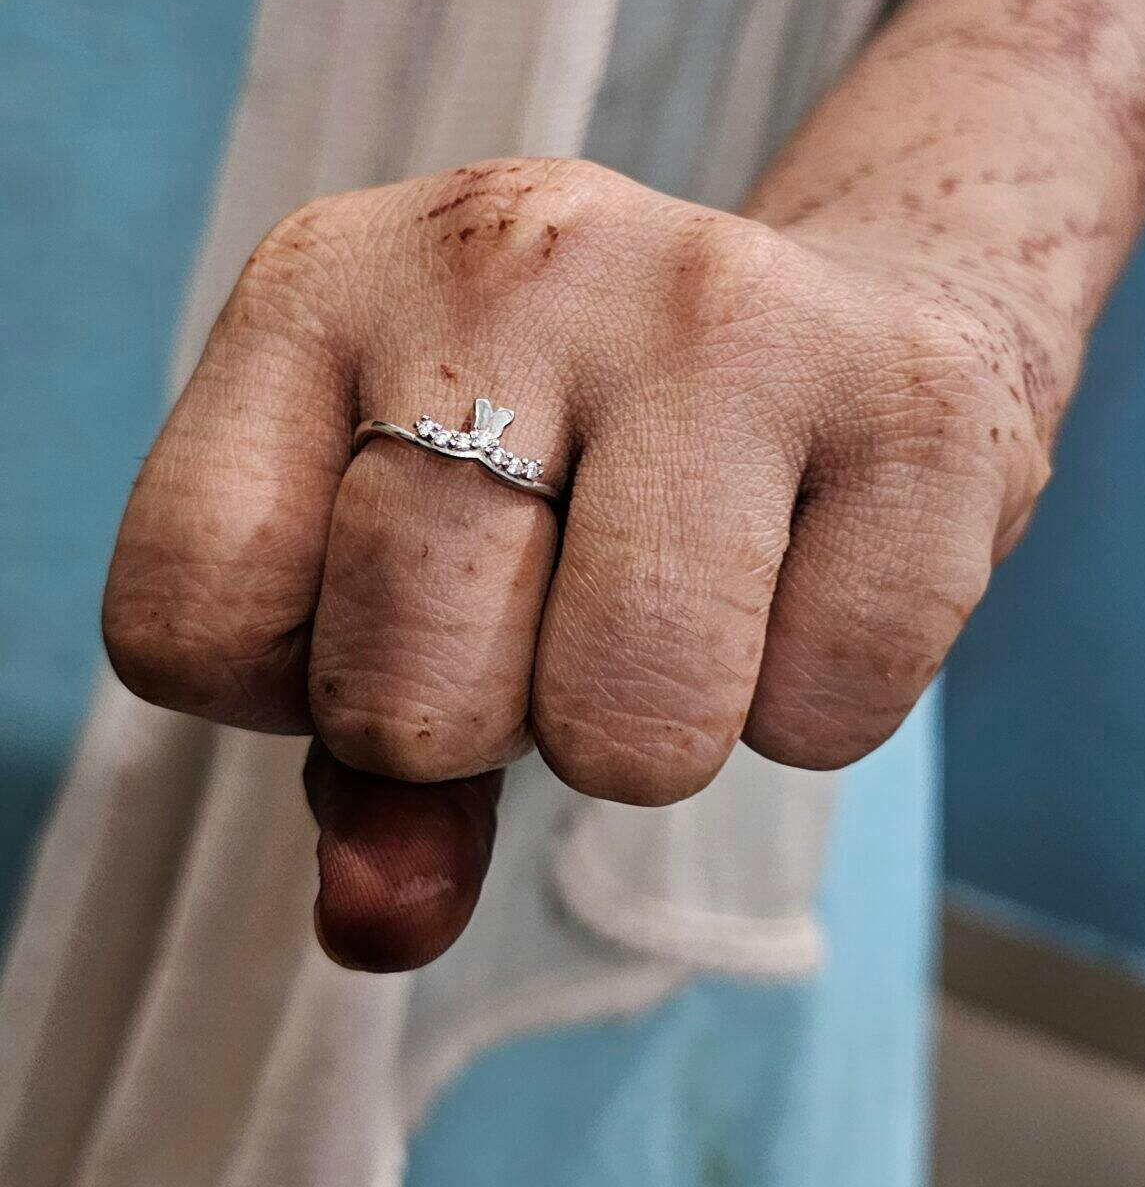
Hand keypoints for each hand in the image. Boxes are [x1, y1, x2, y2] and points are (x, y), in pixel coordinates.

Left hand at [102, 155, 1057, 968]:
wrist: (861, 323)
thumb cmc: (591, 484)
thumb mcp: (414, 585)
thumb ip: (364, 777)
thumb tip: (380, 927)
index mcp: (318, 288)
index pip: (188, 612)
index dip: (282, 689)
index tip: (381, 614)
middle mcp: (502, 259)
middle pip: (404, 694)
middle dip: (487, 724)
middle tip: (560, 610)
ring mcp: (717, 310)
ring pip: (624, 726)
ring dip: (654, 734)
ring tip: (683, 598)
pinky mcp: (912, 397)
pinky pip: (823, 719)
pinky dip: (814, 707)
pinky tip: (809, 570)